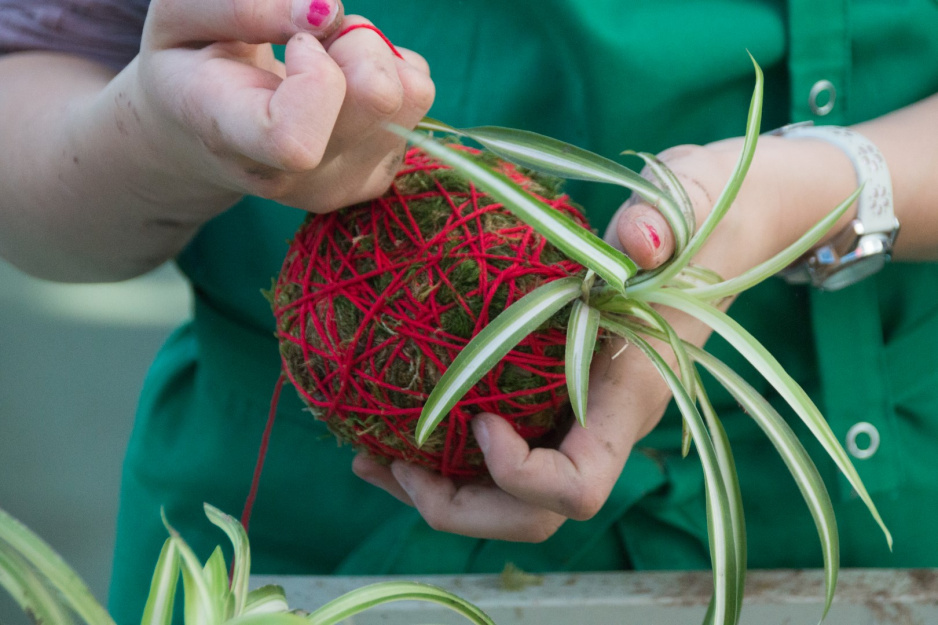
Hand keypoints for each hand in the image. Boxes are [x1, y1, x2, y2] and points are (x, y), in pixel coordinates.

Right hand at [128, 0, 434, 215]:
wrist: (200, 134)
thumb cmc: (190, 63)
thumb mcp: (182, 15)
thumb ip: (242, 5)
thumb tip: (324, 11)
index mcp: (229, 135)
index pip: (295, 140)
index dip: (316, 73)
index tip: (297, 44)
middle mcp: (290, 177)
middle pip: (377, 97)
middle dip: (354, 41)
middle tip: (312, 40)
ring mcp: (339, 184)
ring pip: (411, 94)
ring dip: (373, 56)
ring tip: (324, 61)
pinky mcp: (375, 178)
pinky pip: (419, 101)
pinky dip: (390, 75)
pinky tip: (343, 86)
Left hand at [351, 134, 859, 541]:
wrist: (722, 225)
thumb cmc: (703, 216)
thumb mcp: (687, 205)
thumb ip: (664, 224)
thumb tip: (638, 240)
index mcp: (630, 395)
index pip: (579, 484)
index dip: (520, 475)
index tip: (479, 421)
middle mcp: (602, 420)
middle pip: (534, 513)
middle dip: (459, 507)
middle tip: (388, 466)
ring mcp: (579, 411)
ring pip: (512, 493)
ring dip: (440, 491)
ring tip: (368, 459)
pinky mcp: (557, 391)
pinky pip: (503, 443)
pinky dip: (446, 448)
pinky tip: (393, 417)